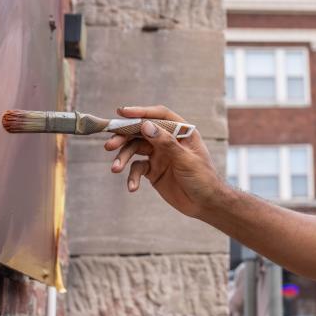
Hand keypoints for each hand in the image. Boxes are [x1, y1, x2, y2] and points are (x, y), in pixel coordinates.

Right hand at [105, 105, 218, 219]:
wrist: (205, 203)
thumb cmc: (203, 178)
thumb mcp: (186, 159)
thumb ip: (166, 143)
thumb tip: (145, 125)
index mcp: (181, 132)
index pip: (159, 116)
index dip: (141, 112)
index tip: (122, 112)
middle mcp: (168, 140)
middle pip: (142, 131)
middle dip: (124, 137)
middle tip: (109, 145)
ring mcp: (159, 155)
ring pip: (135, 149)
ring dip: (123, 157)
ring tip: (115, 168)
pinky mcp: (153, 170)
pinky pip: (137, 169)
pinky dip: (132, 177)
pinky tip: (132, 188)